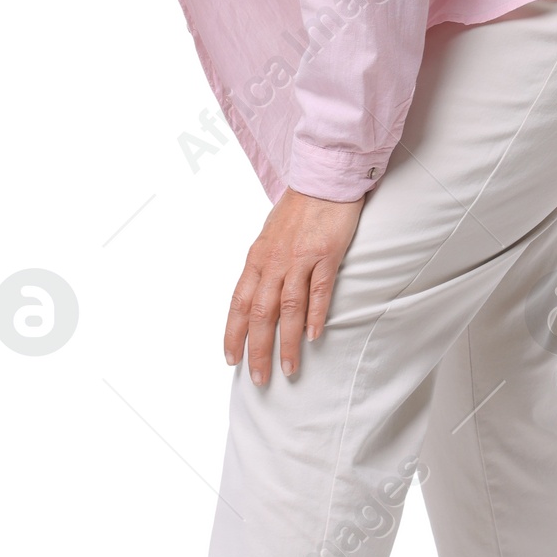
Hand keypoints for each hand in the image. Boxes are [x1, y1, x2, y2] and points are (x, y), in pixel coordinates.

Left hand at [225, 188, 363, 385]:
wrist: (323, 178)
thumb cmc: (299, 208)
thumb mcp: (271, 236)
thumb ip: (265, 265)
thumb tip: (259, 293)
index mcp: (257, 258)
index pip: (238, 302)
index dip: (232, 333)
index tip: (231, 359)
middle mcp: (274, 261)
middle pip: (260, 313)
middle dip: (257, 349)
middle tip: (258, 378)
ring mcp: (300, 258)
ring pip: (288, 308)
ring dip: (286, 342)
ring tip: (287, 369)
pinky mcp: (326, 254)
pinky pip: (318, 290)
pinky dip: (314, 315)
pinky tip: (312, 336)